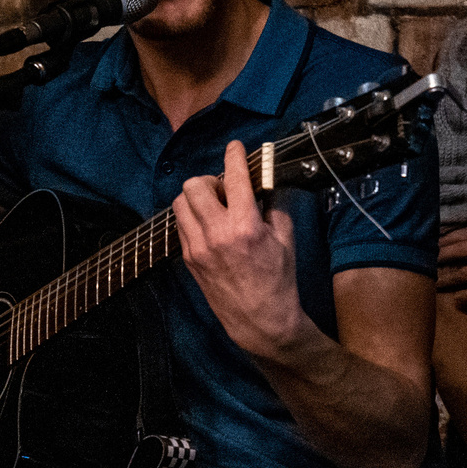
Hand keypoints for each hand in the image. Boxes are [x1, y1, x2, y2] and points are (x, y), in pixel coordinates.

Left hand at [174, 142, 313, 361]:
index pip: (234, 178)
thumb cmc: (278, 281)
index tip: (236, 147)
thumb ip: (275, 207)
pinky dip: (192, 217)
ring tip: (214, 206)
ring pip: (180, 203)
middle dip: (210, 180)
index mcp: (245, 226)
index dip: (234, 155)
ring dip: (196, 197)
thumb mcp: (286, 240)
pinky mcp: (189, 259)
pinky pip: (181, 224)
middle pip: (195, 185)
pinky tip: (209, 225)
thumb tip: (267, 185)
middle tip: (225, 190)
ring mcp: (198, 247)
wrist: (259, 320)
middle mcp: (216, 234)